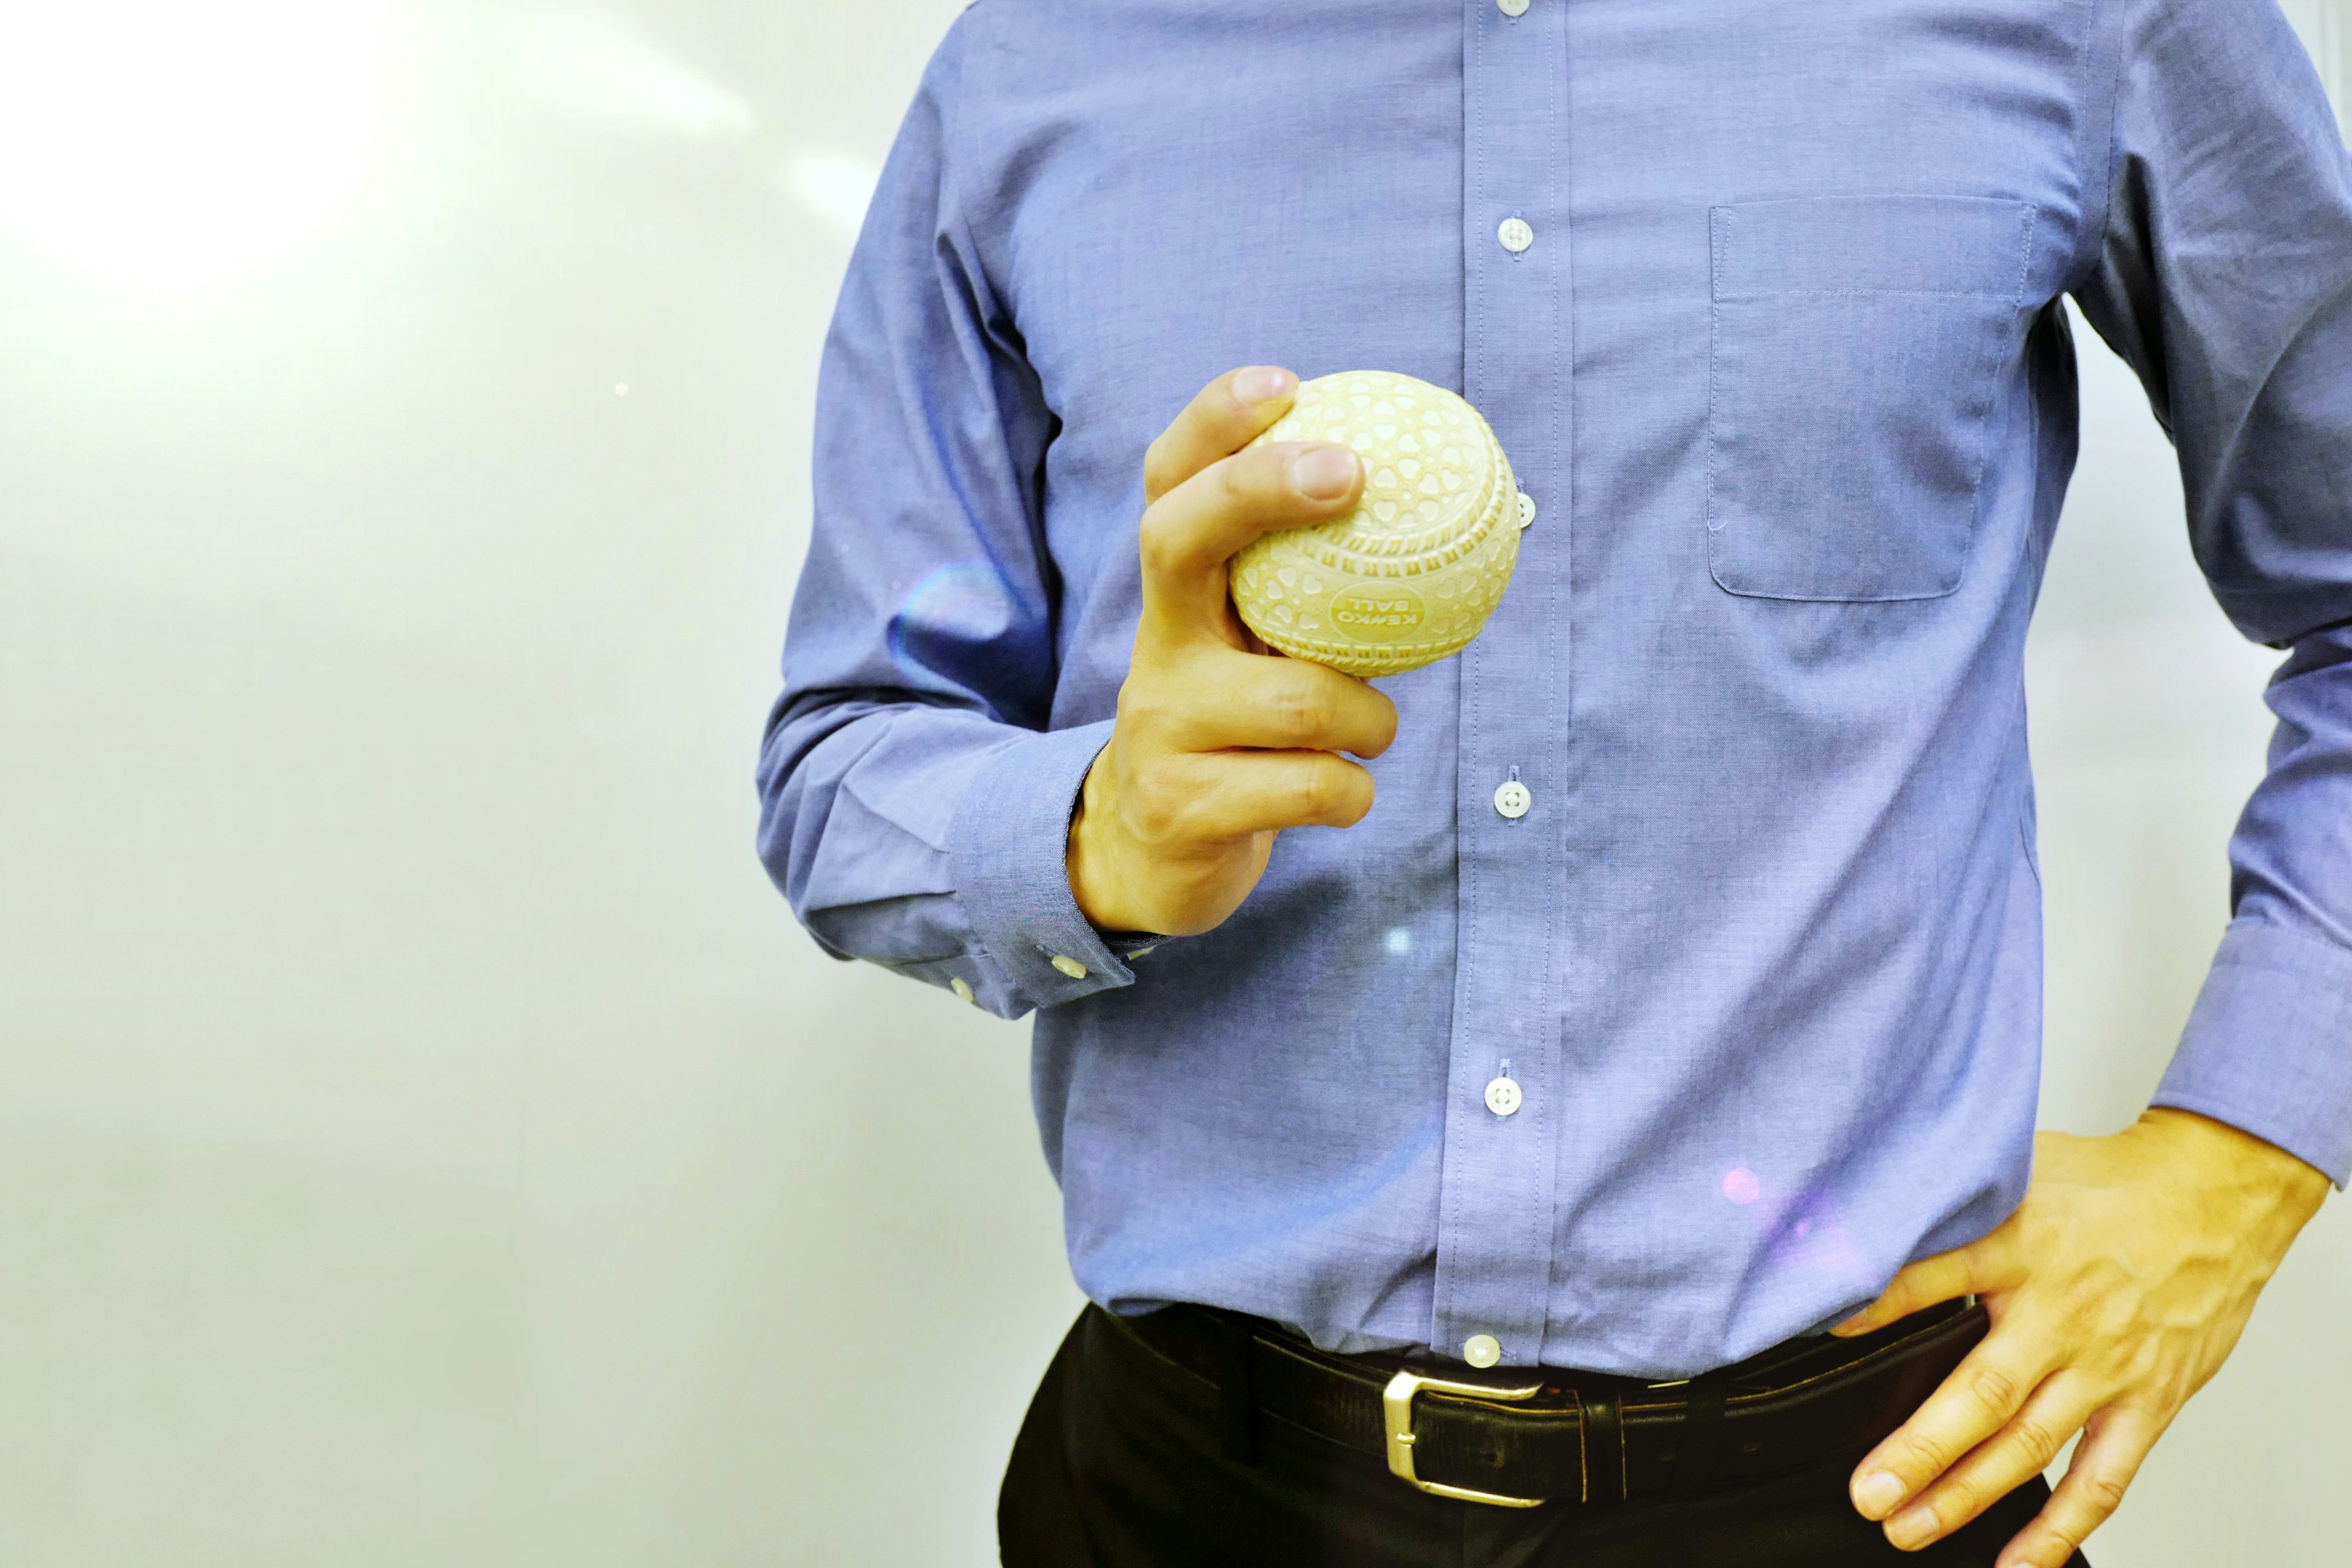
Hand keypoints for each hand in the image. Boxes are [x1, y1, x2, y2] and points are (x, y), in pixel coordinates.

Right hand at [1067, 366, 1396, 936]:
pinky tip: (1343, 791)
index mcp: (1179, 595)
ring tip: (1372, 730)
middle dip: (1261, 489)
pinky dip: (1353, 790)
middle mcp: (1156, 645)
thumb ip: (1321, 593)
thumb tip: (1456, 518)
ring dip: (1369, 718)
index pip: (1170, 483)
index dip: (1215, 424)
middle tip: (1348, 477)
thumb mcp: (1263, 649)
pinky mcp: (1180, 807)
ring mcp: (1158, 725)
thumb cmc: (1243, 729)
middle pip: (1177, 538)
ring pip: (1298, 699)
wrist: (1154, 853)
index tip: (1285, 383)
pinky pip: (1311, 785)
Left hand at [1838, 1108, 2328, 1565]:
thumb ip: (1951, 1200)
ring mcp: (2105, 1366)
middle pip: (1982, 1390)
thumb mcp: (2018, 1168)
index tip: (1826, 1329)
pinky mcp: (2147, 1402)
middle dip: (1920, 1448)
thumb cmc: (2108, 1186)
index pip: (1935, 1275)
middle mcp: (2060, 1314)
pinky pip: (2102, 1478)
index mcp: (2020, 1247)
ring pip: (2029, 1444)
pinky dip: (2061, 1528)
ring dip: (1966, 1495)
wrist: (2214, 1199)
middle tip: (1868, 1490)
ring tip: (1908, 1527)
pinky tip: (2019, 1562)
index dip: (1878, 1304)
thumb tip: (1868, 1207)